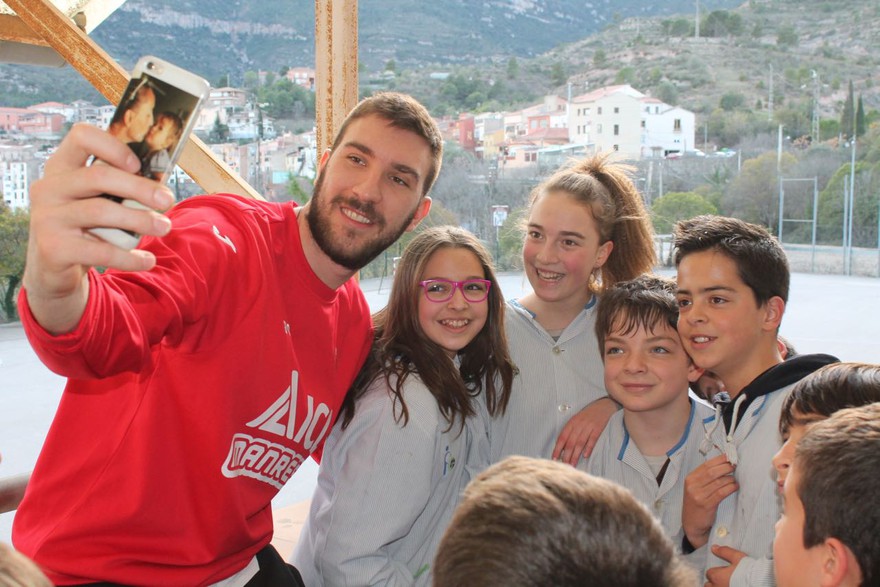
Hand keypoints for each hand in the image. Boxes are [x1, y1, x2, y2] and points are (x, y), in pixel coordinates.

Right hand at [23, 124, 174, 333]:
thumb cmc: (84, 226)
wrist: (51, 269)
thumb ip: (117, 188)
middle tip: (167, 200)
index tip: (138, 165)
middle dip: (140, 188)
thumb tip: (162, 187)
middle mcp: (49, 188)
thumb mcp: (94, 201)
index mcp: (61, 167)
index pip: (81, 136)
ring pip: (101, 211)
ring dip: (140, 220)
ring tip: (164, 227)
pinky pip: (101, 250)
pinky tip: (147, 260)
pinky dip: (130, 256)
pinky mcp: (53, 248)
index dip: (113, 146)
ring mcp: (47, 217)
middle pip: (99, 176)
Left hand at [552, 396, 617, 465]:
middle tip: (564, 465)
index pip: (562, 437)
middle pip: (571, 442)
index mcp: (571, 422)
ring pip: (580, 443)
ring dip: (575, 455)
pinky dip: (588, 448)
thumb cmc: (588, 414)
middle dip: (566, 455)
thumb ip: (570, 431)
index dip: (557, 448)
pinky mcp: (598, 428)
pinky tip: (585, 456)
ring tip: (572, 464)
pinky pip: (592, 439)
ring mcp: (589, 426)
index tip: (554, 458)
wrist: (603, 405)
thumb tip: (562, 446)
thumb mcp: (576, 419)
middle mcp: (579, 424)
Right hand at [682, 454, 737, 548]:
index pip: (706, 465)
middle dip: (726, 467)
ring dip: (730, 479)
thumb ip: (706, 477)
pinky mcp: (706, 504)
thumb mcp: (696, 488)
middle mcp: (692, 485)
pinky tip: (735, 487)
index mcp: (690, 478)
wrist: (692, 523)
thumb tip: (724, 463)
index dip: (720, 459)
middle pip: (713, 472)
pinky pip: (721, 493)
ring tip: (735, 479)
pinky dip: (730, 488)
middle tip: (735, 466)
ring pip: (718, 482)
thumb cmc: (697, 503)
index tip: (730, 457)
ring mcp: (698, 495)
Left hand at [704, 545, 745, 586]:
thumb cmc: (748, 569)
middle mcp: (718, 586)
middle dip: (713, 582)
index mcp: (717, 576)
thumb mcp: (736, 557)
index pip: (709, 573)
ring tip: (726, 583)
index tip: (721, 571)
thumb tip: (713, 548)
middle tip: (722, 579)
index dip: (715, 571)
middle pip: (708, 585)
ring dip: (718, 586)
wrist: (759, 581)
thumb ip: (724, 552)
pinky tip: (731, 586)